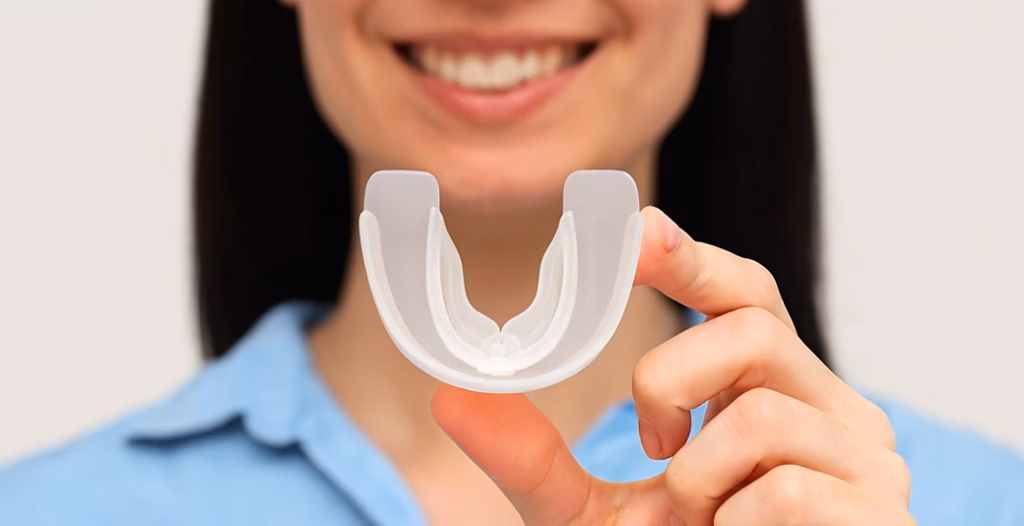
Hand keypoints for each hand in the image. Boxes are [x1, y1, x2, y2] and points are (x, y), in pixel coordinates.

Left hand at [431, 206, 913, 524]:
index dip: (690, 256)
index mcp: (768, 388)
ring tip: (704, 520)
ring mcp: (864, 456)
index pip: (743, 294)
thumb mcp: (591, 514)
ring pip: (759, 415)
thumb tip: (449, 398)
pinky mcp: (878, 510)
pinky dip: (734, 523)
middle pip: (750, 325)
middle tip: (651, 441)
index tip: (633, 233)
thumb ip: (532, 460)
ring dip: (695, 480)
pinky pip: (783, 489)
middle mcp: (827, 406)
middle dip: (671, 378)